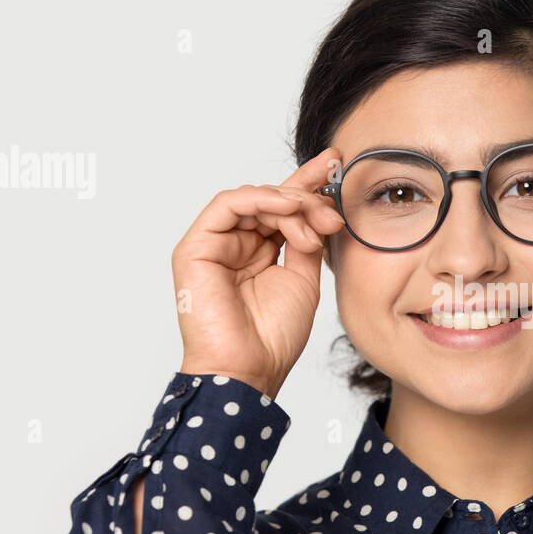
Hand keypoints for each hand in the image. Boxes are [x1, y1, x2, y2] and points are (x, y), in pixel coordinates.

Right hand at [172, 148, 344, 398]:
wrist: (250, 369)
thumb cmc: (272, 336)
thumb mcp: (303, 278)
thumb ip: (306, 241)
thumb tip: (319, 209)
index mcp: (258, 252)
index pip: (283, 209)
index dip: (308, 185)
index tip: (337, 164)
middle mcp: (235, 244)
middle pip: (271, 200)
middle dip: (308, 197)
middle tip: (334, 212)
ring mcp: (214, 245)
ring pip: (253, 199)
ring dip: (290, 203)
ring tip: (315, 221)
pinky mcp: (195, 247)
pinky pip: (227, 205)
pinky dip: (260, 199)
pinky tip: (287, 207)